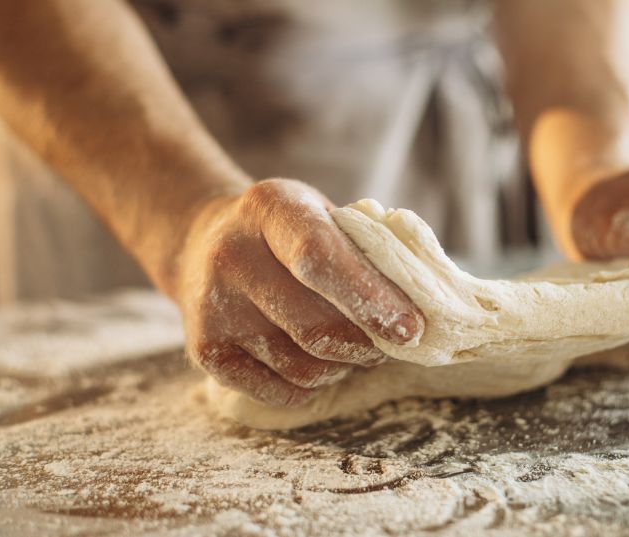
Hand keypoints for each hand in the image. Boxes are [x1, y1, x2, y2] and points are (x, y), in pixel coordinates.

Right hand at [175, 179, 423, 405]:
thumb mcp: (322, 214)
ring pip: (303, 366)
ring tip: (354, 349)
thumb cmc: (287, 232)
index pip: (319, 258)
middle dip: (368, 345)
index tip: (411, 328)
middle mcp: (232, 255)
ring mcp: (213, 306)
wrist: (203, 241)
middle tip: (392, 343)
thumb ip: (367, 248)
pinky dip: (313, 386)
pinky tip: (319, 362)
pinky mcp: (205, 350)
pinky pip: (280, 391)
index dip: (371, 297)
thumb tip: (425, 301)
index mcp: (271, 208)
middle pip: (316, 326)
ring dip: (344, 367)